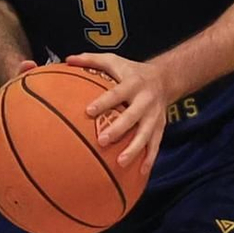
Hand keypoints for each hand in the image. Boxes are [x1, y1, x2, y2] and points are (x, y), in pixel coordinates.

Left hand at [62, 50, 167, 178]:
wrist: (166, 78)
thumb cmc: (132, 71)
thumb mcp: (114, 61)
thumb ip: (91, 60)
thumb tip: (67, 60)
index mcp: (133, 83)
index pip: (117, 93)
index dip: (104, 102)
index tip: (89, 111)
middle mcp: (146, 100)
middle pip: (133, 116)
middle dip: (119, 129)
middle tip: (102, 140)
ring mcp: (155, 115)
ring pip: (146, 134)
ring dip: (135, 148)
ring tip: (120, 162)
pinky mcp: (161, 127)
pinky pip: (156, 145)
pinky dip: (149, 159)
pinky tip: (140, 173)